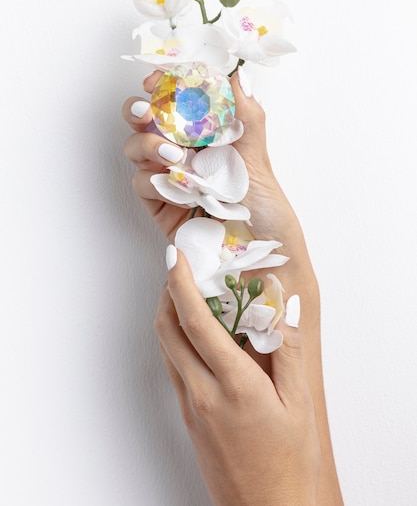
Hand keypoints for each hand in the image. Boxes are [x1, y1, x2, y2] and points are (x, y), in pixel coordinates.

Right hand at [122, 69, 301, 252]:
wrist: (258, 242)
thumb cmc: (260, 196)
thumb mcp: (257, 151)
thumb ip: (245, 112)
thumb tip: (239, 75)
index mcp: (202, 130)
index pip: (173, 99)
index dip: (160, 85)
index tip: (155, 80)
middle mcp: (181, 148)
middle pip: (144, 120)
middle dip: (138, 111)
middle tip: (146, 112)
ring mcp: (167, 174)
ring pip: (135, 147)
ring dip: (148, 145)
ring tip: (174, 156)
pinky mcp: (159, 202)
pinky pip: (142, 183)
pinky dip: (157, 182)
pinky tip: (182, 189)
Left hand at [155, 247, 320, 505]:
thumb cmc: (288, 461)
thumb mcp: (298, 403)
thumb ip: (287, 349)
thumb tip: (285, 304)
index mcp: (233, 384)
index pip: (196, 322)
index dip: (181, 284)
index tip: (176, 256)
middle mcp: (202, 392)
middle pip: (168, 330)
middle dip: (167, 293)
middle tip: (181, 270)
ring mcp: (191, 406)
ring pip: (167, 348)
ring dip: (170, 316)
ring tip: (190, 295)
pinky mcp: (188, 417)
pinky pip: (175, 367)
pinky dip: (178, 341)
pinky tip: (199, 336)